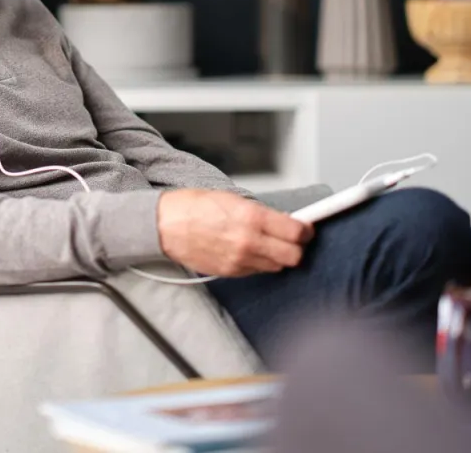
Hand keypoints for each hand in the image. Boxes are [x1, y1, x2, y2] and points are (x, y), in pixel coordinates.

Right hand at [156, 188, 313, 277]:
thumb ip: (260, 212)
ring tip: (265, 244)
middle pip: (294, 256)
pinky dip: (258, 263)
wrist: (165, 225)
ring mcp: (240, 260)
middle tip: (291, 239)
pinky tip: (247, 251)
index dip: (306, 231)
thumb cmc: (192, 207)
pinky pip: (256, 271)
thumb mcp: (232, 198)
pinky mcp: (231, 272)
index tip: (306, 229)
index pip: (297, 232)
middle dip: (296, 247)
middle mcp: (250, 242)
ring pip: (277, 266)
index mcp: (252, 217)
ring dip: (277, 256)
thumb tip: (282, 220)